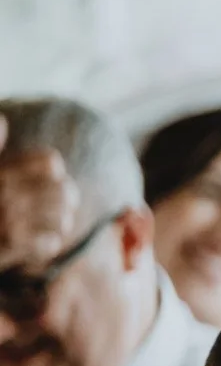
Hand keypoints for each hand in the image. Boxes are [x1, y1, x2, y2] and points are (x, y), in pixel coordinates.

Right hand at [0, 128, 81, 263]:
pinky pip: (50, 243)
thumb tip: (3, 119)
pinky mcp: (9, 246)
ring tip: (58, 223)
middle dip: (68, 198)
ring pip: (62, 218)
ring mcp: (7, 220)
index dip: (53, 170)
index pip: (49, 162)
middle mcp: (4, 192)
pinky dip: (48, 244)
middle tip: (68, 203)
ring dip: (62, 221)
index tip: (52, 177)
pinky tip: (41, 242)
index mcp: (0, 172)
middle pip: (63, 190)